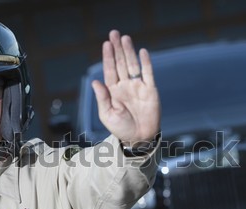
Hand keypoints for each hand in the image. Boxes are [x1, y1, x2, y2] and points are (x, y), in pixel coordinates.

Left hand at [92, 30, 160, 146]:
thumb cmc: (121, 128)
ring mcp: (137, 87)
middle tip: (114, 33)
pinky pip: (148, 73)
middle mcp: (125, 86)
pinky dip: (145, 62)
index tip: (106, 44)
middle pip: (120, 63)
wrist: (139, 138)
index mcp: (113, 91)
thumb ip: (102, 98)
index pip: (109, 70)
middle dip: (117, 49)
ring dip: (129, 52)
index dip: (108, 57)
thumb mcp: (107, 114)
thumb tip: (95, 81)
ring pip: (132, 65)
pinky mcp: (150, 90)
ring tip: (125, 38)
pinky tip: (142, 51)